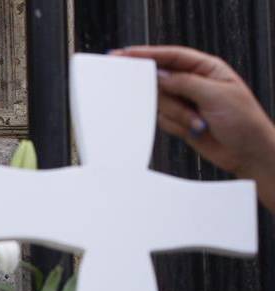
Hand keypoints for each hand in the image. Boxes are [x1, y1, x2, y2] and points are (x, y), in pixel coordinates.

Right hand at [112, 45, 274, 212]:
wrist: (246, 152)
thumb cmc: (243, 121)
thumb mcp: (215, 95)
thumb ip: (184, 83)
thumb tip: (160, 76)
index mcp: (207, 68)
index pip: (172, 56)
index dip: (148, 54)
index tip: (126, 55)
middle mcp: (194, 83)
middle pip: (162, 81)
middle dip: (168, 97)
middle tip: (174, 104)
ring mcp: (186, 102)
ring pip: (162, 104)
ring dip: (178, 116)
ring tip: (200, 123)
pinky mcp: (180, 120)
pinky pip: (164, 120)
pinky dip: (177, 126)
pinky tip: (195, 130)